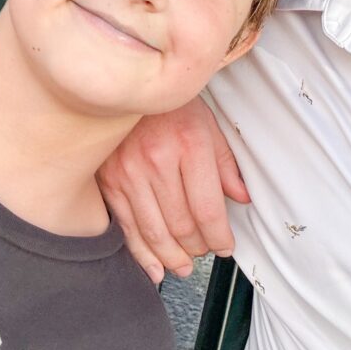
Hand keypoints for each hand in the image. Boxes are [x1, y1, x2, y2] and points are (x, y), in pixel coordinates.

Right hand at [97, 98, 248, 281]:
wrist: (126, 82)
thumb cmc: (170, 105)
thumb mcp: (206, 123)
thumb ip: (224, 163)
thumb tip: (241, 196)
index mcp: (189, 144)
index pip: (208, 208)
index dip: (220, 236)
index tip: (226, 245)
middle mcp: (158, 160)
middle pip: (182, 224)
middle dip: (199, 246)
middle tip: (206, 251)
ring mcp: (129, 172)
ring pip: (155, 232)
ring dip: (173, 257)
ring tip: (185, 266)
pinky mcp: (109, 181)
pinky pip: (127, 227)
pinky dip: (142, 253)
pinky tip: (155, 267)